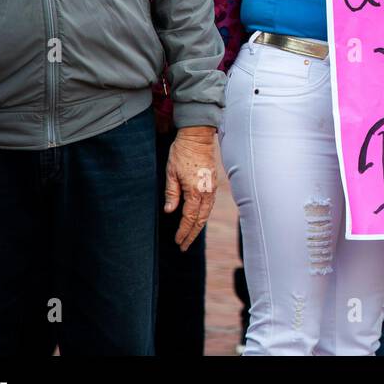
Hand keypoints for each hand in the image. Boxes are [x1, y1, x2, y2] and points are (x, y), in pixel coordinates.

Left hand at [164, 126, 218, 250]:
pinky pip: (210, 205)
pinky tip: (198, 219)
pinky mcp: (214, 183)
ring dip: (199, 226)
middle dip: (192, 234)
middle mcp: (207, 192)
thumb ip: (171, 193)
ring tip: (190, 236)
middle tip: (184, 246)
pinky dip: (204, 215)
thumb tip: (169, 211)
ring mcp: (212, 188)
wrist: (198, 136)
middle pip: (201, 220)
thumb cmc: (182, 153)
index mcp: (195, 191)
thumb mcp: (170, 173)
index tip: (177, 241)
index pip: (189, 217)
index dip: (183, 231)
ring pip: (207, 213)